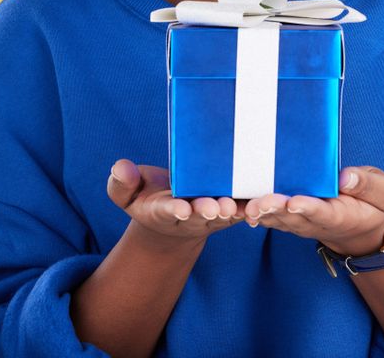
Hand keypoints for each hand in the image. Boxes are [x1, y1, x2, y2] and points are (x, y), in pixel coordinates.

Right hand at [107, 159, 247, 246]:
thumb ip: (121, 183)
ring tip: (234, 206)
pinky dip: (253, 205)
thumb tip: (120, 168)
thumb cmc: (150, 196)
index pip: (169, 212)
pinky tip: (263, 199)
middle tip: (214, 207)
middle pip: (201, 215)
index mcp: (164, 211)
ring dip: (231, 211)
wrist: (177, 211)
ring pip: (225, 214)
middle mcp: (192, 216)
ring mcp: (214, 213)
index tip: (180, 209)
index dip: (175, 210)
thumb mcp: (128, 193)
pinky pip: (245, 207)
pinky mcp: (232, 207)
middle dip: (207, 211)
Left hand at [244, 165, 383, 255]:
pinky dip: (251, 210)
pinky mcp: (285, 216)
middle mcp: (313, 221)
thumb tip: (346, 177)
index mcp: (339, 214)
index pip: (322, 213)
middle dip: (276, 209)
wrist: (359, 227)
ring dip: (260, 212)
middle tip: (261, 202)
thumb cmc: (370, 203)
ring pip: (275, 218)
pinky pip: (266, 214)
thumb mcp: (380, 190)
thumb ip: (366, 183)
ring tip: (246, 205)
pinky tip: (234, 204)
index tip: (295, 202)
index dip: (308, 208)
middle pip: (291, 217)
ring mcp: (297, 221)